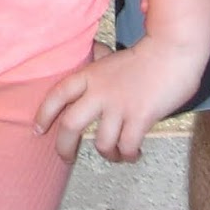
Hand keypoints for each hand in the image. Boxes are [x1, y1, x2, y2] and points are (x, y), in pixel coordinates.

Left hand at [39, 33, 208, 161]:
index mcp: (90, 75)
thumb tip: (92, 51)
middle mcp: (100, 91)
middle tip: (66, 158)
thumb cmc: (144, 56)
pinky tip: (134, 154)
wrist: (171, 51)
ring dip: (108, 155)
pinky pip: (127, 148)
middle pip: (71, 125)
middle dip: (64, 147)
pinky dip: (129, 156)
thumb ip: (99, 60)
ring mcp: (119, 106)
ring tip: (116, 154)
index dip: (44, 114)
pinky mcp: (139, 118)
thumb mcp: (112, 57)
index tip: (38, 130)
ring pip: (101, 143)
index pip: (58, 94)